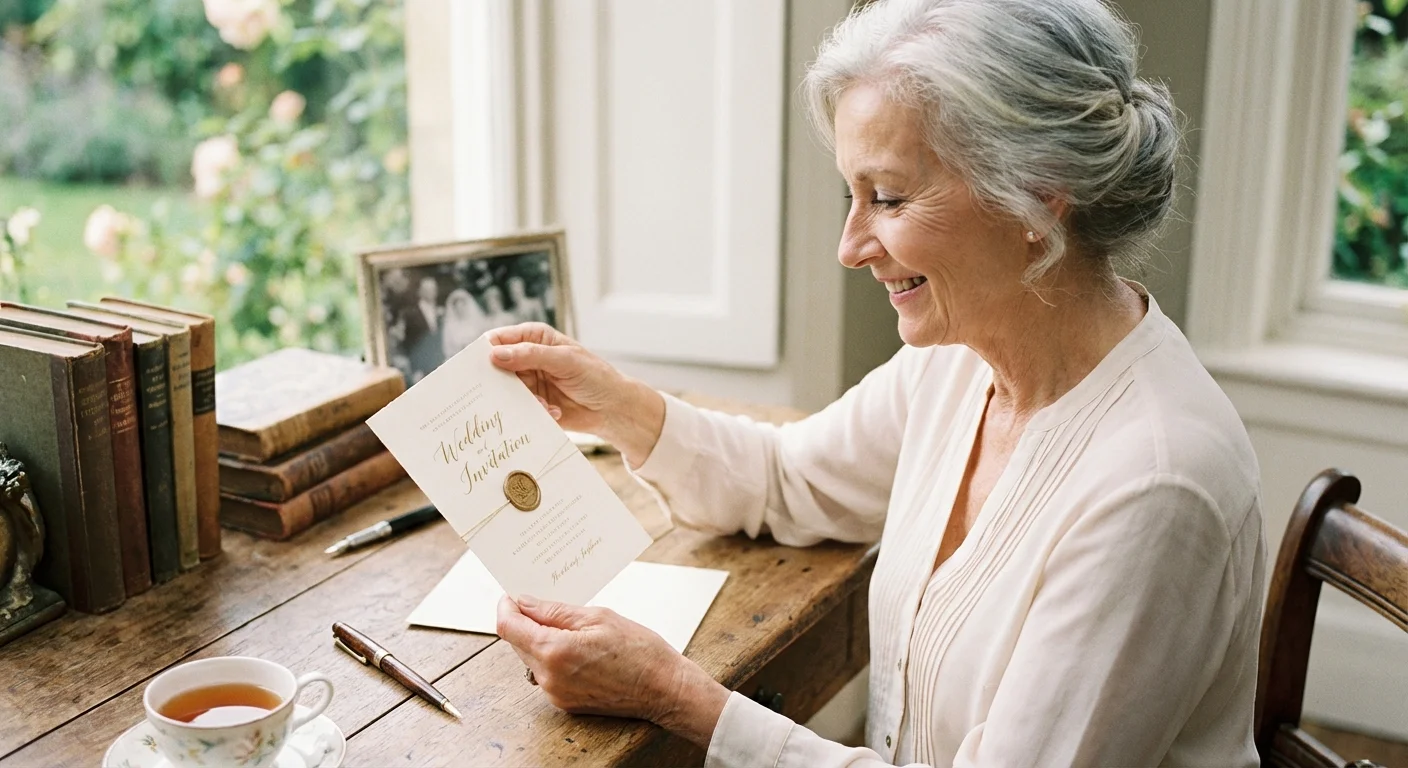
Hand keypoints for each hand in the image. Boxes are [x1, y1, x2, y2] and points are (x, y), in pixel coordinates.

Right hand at [487, 323, 664, 466]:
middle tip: (496, 393)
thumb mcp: (565, 361)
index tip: (475, 367)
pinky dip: (531, 411)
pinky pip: (517, 408)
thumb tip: (496, 354)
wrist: (613, 409)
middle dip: (496, 381)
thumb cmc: (595, 377)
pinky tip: (553, 412)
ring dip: (519, 399)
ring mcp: (528, 382)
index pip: (499, 339)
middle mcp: (527, 358)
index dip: (485, 351)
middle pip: (496, 367)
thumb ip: (531, 355)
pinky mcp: (532, 403)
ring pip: (505, 390)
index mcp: (534, 337)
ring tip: (544, 404)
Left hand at [496, 594, 729, 746]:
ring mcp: (556, 694)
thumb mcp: (598, 617)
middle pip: (517, 643)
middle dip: (524, 621)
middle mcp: (549, 677)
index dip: (506, 607)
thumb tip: (524, 602)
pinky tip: (576, 646)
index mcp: (555, 651)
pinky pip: (546, 674)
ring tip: (567, 626)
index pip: (508, 627)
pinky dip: (552, 656)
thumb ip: (555, 611)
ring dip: (538, 639)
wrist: (665, 689)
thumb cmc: (639, 650)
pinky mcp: (565, 703)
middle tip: (544, 604)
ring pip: (530, 658)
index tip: (511, 595)